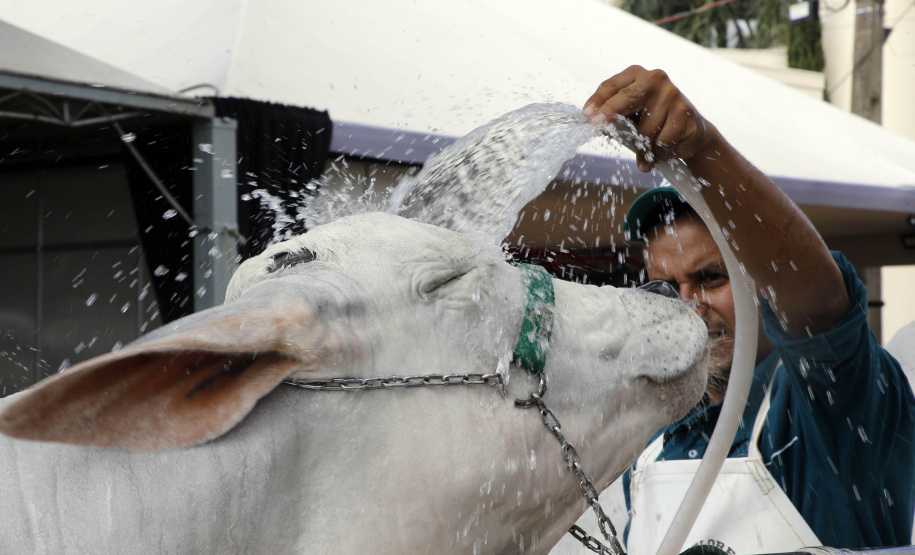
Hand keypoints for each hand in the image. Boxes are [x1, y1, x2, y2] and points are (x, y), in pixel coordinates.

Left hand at [583, 65, 712, 171]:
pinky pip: (662, 140)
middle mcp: (655, 79)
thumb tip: (591, 122)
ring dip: (642, 149)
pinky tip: (662, 153)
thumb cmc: (651, 123)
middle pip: (627, 97)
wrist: (690, 133)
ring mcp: (672, 93)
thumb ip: (612, 117)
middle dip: (610, 113)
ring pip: (645, 128)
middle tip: (597, 126)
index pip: (611, 85)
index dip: (598, 101)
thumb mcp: (629, 117)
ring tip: (645, 157)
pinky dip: (658, 153)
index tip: (587, 116)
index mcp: (636, 75)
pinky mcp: (685, 111)